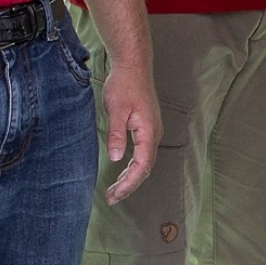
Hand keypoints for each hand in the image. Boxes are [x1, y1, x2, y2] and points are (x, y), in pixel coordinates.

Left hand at [99, 54, 161, 204]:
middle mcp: (154, 134)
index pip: (142, 167)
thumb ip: (117, 134)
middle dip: (129, 185)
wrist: (133, 66)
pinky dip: (132, 167)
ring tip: (114, 190)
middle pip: (145, 168)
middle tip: (111, 198)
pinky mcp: (146, 128)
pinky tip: (122, 171)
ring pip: (144, 162)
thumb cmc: (125, 85)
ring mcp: (152, 131)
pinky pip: (142, 154)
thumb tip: (116, 158)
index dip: (129, 184)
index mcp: (149, 131)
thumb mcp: (116, 110)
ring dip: (130, 177)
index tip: (114, 194)